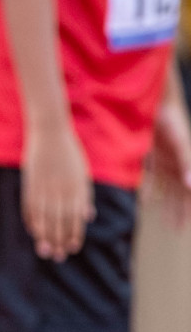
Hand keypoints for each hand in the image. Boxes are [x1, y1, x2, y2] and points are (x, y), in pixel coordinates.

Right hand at [21, 122, 93, 261]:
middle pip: (58, 222)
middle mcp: (60, 191)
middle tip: (56, 256)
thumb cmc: (70, 154)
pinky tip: (32, 229)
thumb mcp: (83, 174)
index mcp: (76, 189)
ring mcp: (43, 187)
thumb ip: (84, 196)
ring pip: (43, 217)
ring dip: (43, 235)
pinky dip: (30, 219)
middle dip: (58, 241)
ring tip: (43, 249)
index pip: (75, 219)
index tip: (72, 248)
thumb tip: (88, 217)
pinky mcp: (30, 182)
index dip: (73, 235)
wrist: (50, 133)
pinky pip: (29, 205)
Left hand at [149, 98, 190, 226]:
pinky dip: (150, 187)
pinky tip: (146, 199)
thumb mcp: (181, 143)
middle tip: (176, 229)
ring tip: (165, 218)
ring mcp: (166, 160)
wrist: (159, 103)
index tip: (182, 227)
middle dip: (179, 211)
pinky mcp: (154, 153)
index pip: (189, 194)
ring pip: (168, 187)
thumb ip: (187, 163)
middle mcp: (178, 165)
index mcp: (186, 165)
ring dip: (166, 201)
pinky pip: (153, 175)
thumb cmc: (172, 122)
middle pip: (180, 193)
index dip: (187, 210)